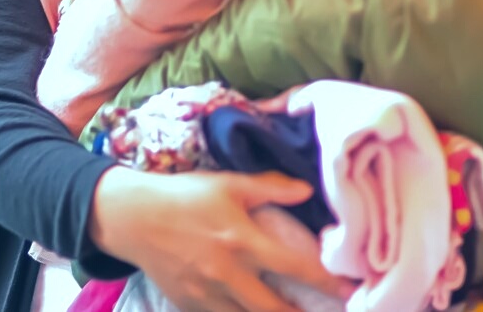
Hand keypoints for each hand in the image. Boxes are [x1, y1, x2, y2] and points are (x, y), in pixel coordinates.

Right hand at [91, 167, 354, 311]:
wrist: (133, 218)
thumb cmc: (186, 195)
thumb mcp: (228, 184)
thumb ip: (270, 188)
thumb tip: (307, 190)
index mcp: (241, 240)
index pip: (294, 267)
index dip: (325, 281)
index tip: (349, 290)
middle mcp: (227, 273)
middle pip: (274, 309)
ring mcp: (206, 295)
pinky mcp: (189, 306)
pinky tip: (253, 310)